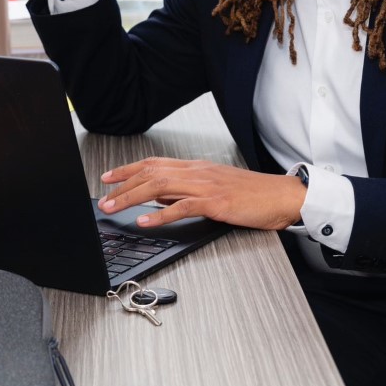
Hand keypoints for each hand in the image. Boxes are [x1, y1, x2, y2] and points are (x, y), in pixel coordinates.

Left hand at [98, 157, 306, 231]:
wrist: (282, 196)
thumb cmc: (253, 194)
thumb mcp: (215, 188)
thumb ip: (187, 191)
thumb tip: (160, 199)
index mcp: (197, 168)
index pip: (154, 164)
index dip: (128, 170)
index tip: (109, 178)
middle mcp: (197, 172)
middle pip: (151, 173)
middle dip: (123, 185)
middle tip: (104, 198)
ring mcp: (206, 186)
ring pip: (160, 186)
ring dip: (133, 198)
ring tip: (115, 207)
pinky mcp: (216, 203)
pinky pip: (182, 207)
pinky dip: (160, 214)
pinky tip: (146, 221)